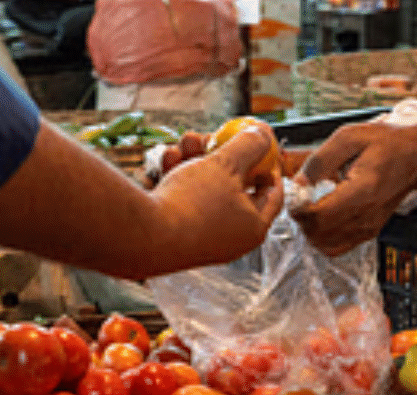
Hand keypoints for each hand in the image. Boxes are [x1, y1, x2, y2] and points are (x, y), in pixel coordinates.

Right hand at [150, 125, 283, 269]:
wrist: (144, 236)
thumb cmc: (193, 203)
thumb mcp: (227, 165)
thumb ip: (249, 146)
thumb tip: (263, 135)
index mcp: (254, 227)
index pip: (272, 192)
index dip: (269, 162)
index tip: (260, 144)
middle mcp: (231, 237)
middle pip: (235, 186)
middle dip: (222, 154)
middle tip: (214, 135)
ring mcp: (202, 237)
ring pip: (205, 188)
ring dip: (196, 160)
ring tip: (185, 141)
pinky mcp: (177, 234)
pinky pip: (184, 200)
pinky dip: (178, 178)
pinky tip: (168, 159)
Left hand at [291, 122, 416, 256]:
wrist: (415, 158)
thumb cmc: (385, 144)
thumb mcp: (348, 137)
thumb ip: (319, 161)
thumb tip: (297, 184)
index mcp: (362, 190)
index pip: (319, 216)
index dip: (299, 207)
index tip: (298, 192)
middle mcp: (366, 216)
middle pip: (317, 234)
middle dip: (301, 217)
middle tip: (304, 196)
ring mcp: (368, 228)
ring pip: (323, 244)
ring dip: (310, 227)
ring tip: (316, 204)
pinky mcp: (367, 233)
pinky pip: (335, 247)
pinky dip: (322, 236)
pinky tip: (325, 215)